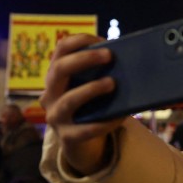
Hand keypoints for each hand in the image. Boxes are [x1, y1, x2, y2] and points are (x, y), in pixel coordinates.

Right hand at [40, 34, 123, 175]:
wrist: (81, 143)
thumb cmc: (90, 106)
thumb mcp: (91, 86)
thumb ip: (102, 73)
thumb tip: (133, 62)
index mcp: (56, 75)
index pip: (61, 49)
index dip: (80, 40)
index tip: (102, 40)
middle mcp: (50, 93)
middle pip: (59, 69)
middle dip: (85, 59)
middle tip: (109, 55)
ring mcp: (56, 116)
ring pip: (68, 100)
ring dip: (91, 89)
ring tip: (112, 83)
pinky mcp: (67, 137)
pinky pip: (86, 129)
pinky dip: (105, 122)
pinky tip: (121, 116)